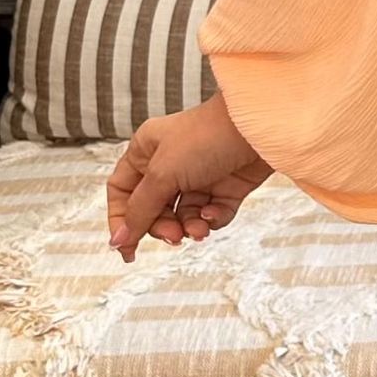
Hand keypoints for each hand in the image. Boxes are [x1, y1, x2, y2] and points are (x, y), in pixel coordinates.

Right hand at [106, 89, 273, 260]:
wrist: (257, 129)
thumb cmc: (206, 137)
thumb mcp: (163, 174)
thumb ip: (140, 209)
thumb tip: (118, 239)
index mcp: (145, 151)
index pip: (122, 191)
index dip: (121, 220)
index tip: (125, 246)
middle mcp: (169, 164)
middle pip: (152, 209)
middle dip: (161, 226)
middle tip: (173, 235)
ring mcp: (198, 176)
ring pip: (182, 216)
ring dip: (188, 227)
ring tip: (198, 229)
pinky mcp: (225, 188)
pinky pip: (210, 215)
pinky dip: (211, 220)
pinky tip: (213, 215)